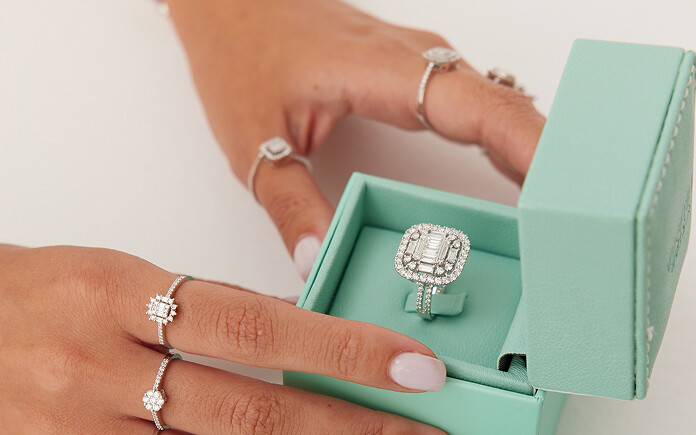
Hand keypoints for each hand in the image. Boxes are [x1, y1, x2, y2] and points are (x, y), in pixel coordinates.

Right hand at [0, 244, 446, 433]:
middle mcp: (100, 368)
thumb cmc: (32, 295)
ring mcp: (78, 430)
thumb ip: (207, 306)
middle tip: (416, 432)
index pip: (257, 324)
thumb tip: (293, 319)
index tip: (410, 364)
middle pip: (249, 411)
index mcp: (119, 295)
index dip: (342, 350)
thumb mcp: (118, 278)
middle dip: (346, 427)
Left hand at [166, 0, 544, 278]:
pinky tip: (513, 174)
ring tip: (556, 210)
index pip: (480, 110)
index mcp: (380, 72)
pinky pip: (476, 103)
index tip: (567, 196)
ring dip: (530, 152)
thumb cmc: (241, 52)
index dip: (532, 152)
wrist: (231, 4)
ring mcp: (417, 62)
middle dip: (549, 163)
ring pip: (496, 103)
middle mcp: (412, 62)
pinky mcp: (412, 72)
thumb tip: (320, 260)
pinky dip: (503, 140)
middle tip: (573, 223)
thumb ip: (291, 205)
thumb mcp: (254, 141)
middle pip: (506, 108)